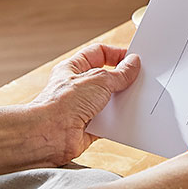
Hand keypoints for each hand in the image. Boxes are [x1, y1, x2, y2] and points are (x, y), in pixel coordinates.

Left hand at [31, 44, 140, 164]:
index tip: (133, 59)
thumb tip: (132, 64)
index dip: (116, 54)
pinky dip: (119, 121)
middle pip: (106, 78)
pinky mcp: (89, 127)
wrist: (49, 135)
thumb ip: (119, 73)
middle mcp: (77, 88)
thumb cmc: (61, 104)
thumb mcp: (98, 80)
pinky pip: (110, 122)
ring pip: (109, 100)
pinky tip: (128, 118)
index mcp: (73, 69)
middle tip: (138, 79)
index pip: (98, 54)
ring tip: (135, 98)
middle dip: (122, 80)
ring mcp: (82, 108)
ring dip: (121, 101)